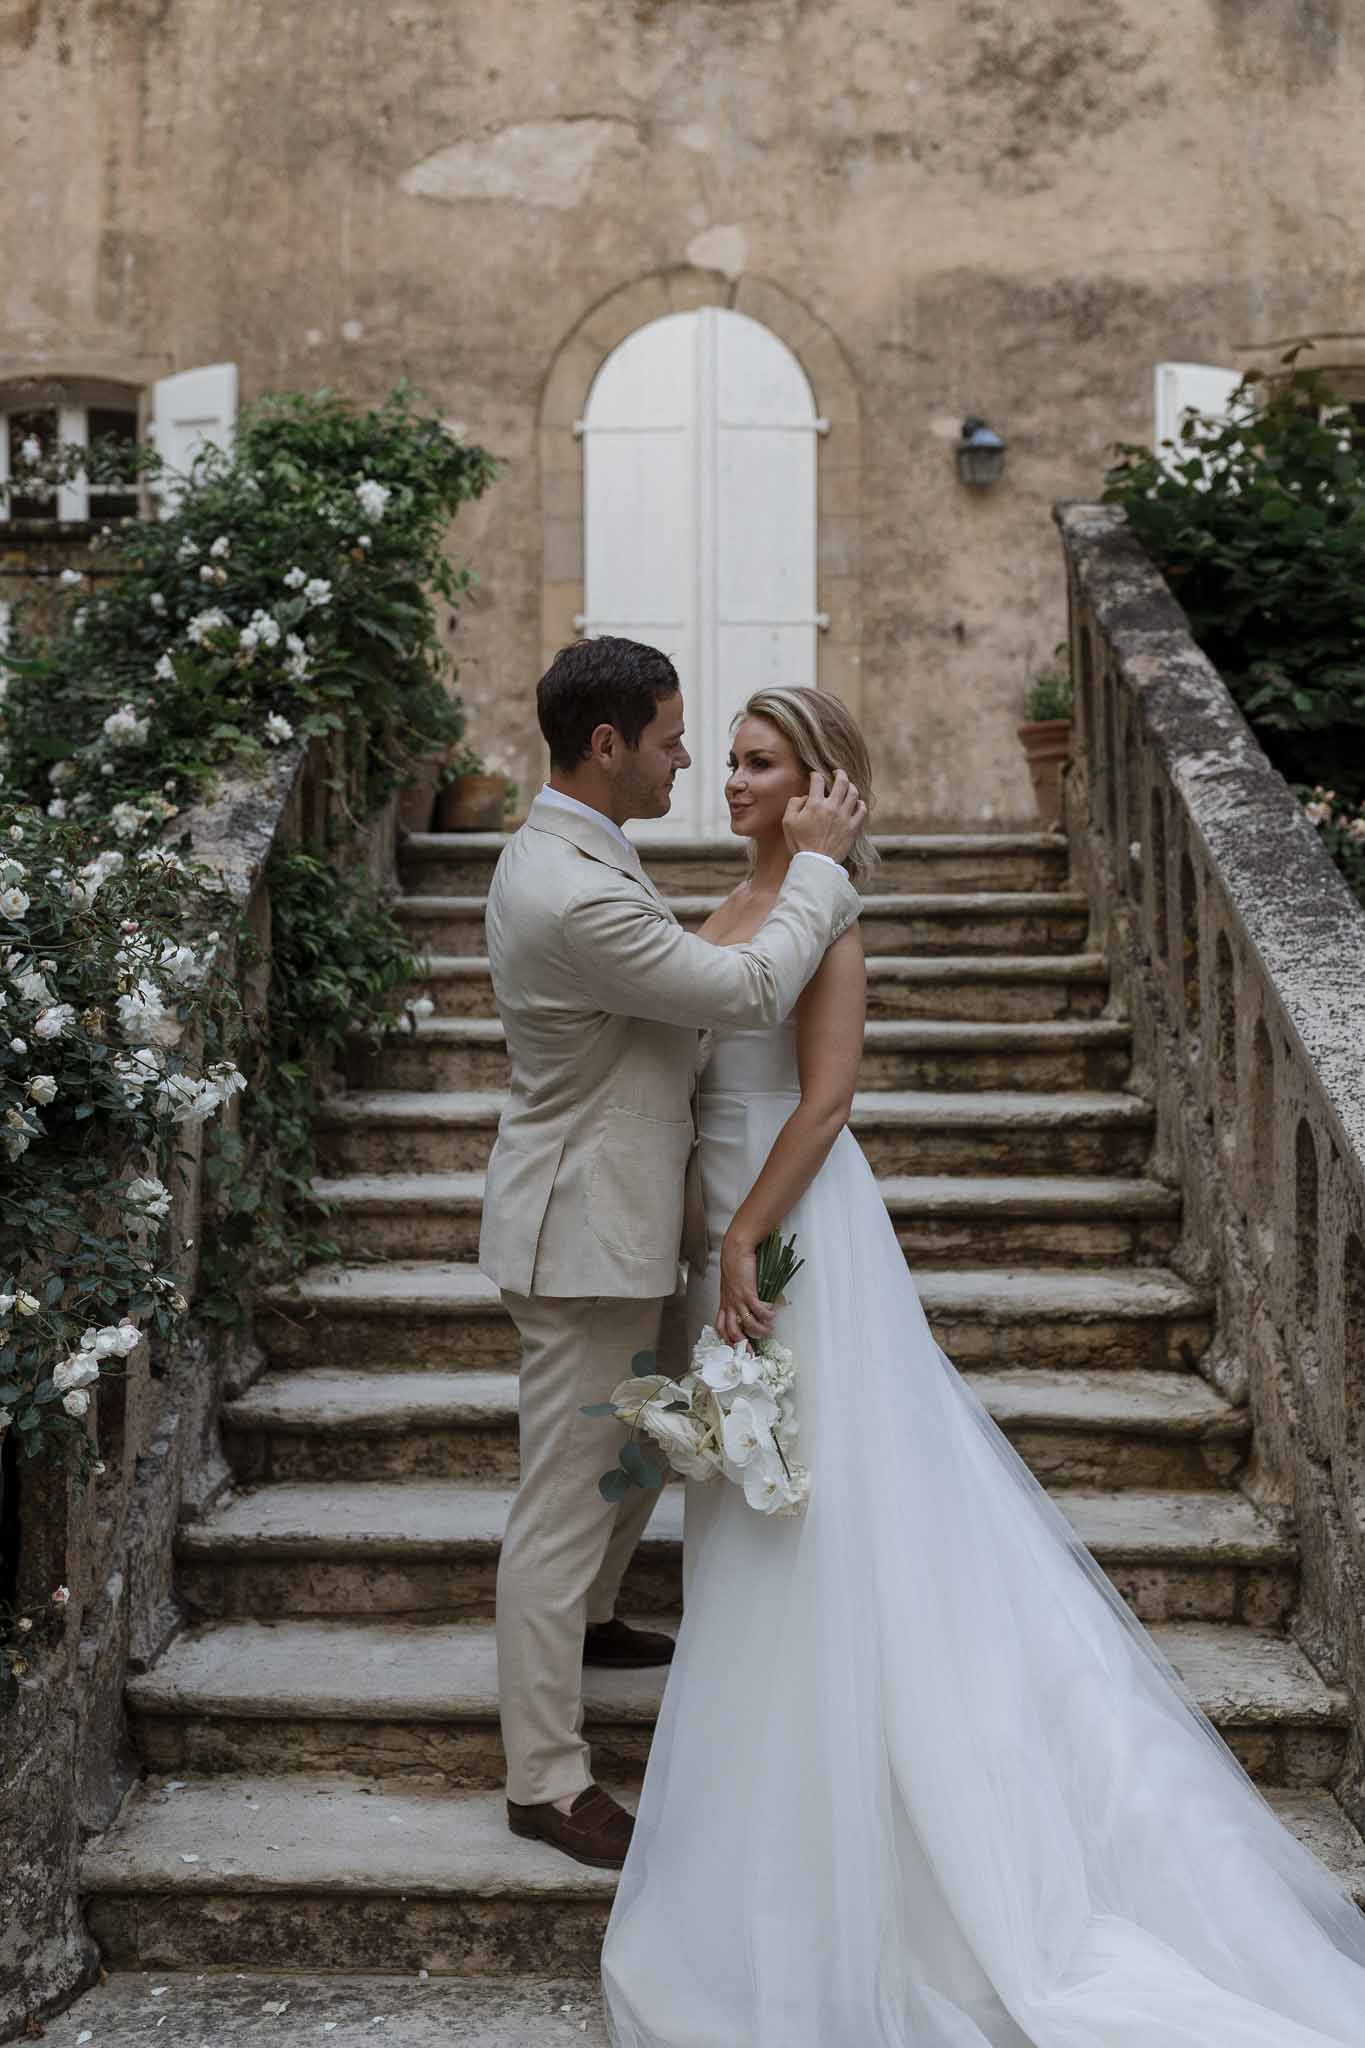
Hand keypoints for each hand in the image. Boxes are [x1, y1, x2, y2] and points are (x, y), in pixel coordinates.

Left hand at [715, 1230, 775, 1348]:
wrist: (736, 1249)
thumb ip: (739, 1296)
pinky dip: (766, 1315)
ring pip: (747, 1323)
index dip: (727, 1339)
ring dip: (759, 1330)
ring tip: (769, 1331)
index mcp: (724, 1303)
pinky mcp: (747, 1292)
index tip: (735, 1348)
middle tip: (752, 1353)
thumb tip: (751, 1307)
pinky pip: (758, 1309)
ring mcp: (738, 1299)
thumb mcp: (732, 1284)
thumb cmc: (735, 1264)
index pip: (721, 1326)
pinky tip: (772, 1316)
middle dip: (742, 1344)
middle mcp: (729, 1303)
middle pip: (732, 1331)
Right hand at [783, 768, 867, 863]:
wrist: (815, 863)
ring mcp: (844, 817)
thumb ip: (794, 804)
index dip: (815, 774)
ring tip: (847, 786)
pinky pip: (862, 810)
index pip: (817, 780)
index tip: (814, 776)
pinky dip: (860, 804)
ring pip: (853, 793)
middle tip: (837, 772)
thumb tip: (805, 796)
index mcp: (815, 804)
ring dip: (851, 786)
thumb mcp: (787, 822)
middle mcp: (832, 807)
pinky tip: (856, 803)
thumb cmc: (799, 843)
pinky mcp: (853, 827)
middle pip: (841, 781)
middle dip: (839, 773)